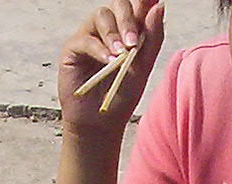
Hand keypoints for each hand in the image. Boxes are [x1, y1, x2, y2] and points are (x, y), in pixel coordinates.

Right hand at [57, 1, 163, 128]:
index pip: (136, 5)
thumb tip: (159, 5)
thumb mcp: (144, 67)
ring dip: (113, 34)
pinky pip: (85, 39)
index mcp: (128, 29)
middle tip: (134, 43)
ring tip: (121, 55)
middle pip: (118, 4)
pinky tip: (109, 62)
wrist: (102, 122)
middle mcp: (109, 28)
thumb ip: (152, 37)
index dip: (143, 0)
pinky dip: (99, 49)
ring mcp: (90, 36)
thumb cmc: (123, 95)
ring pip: (101, 15)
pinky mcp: (73, 48)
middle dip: (128, 19)